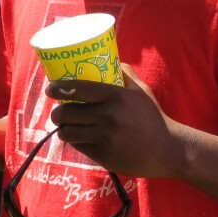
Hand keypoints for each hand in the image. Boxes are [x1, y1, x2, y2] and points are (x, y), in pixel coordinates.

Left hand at [47, 63, 181, 178]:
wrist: (167, 150)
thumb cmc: (152, 117)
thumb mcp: (141, 91)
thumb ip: (125, 74)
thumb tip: (112, 61)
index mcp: (115, 96)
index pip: (78, 88)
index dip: (59, 88)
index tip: (51, 88)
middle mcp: (107, 116)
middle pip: (66, 113)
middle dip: (57, 113)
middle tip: (58, 112)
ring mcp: (104, 137)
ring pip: (68, 132)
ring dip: (63, 130)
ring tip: (66, 126)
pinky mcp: (103, 155)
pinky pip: (79, 146)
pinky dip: (76, 142)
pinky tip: (79, 138)